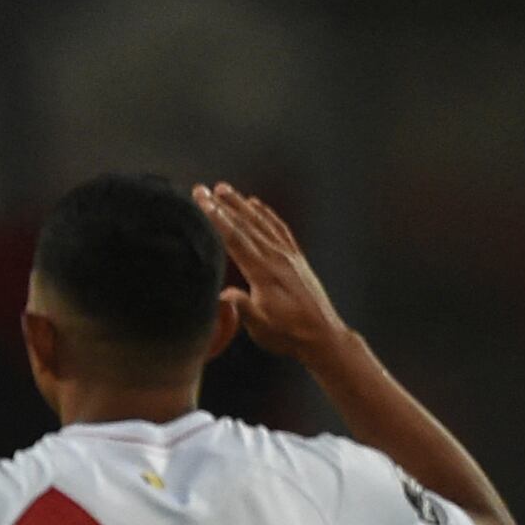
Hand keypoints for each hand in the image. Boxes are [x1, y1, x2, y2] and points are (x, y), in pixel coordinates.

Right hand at [194, 183, 355, 368]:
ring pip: (262, 222)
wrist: (322, 336)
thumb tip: (223, 293)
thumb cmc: (288, 334)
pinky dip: (266, 213)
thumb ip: (242, 307)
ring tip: (225, 188)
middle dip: (222, 204)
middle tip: (202, 189)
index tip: (202, 201)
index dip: (217, 217)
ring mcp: (288, 255)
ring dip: (242, 203)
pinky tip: (257, 204)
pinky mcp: (296, 258)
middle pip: (245, 224)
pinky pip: (279, 228)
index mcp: (264, 272)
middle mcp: (277, 258)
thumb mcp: (261, 326)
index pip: (235, 238)